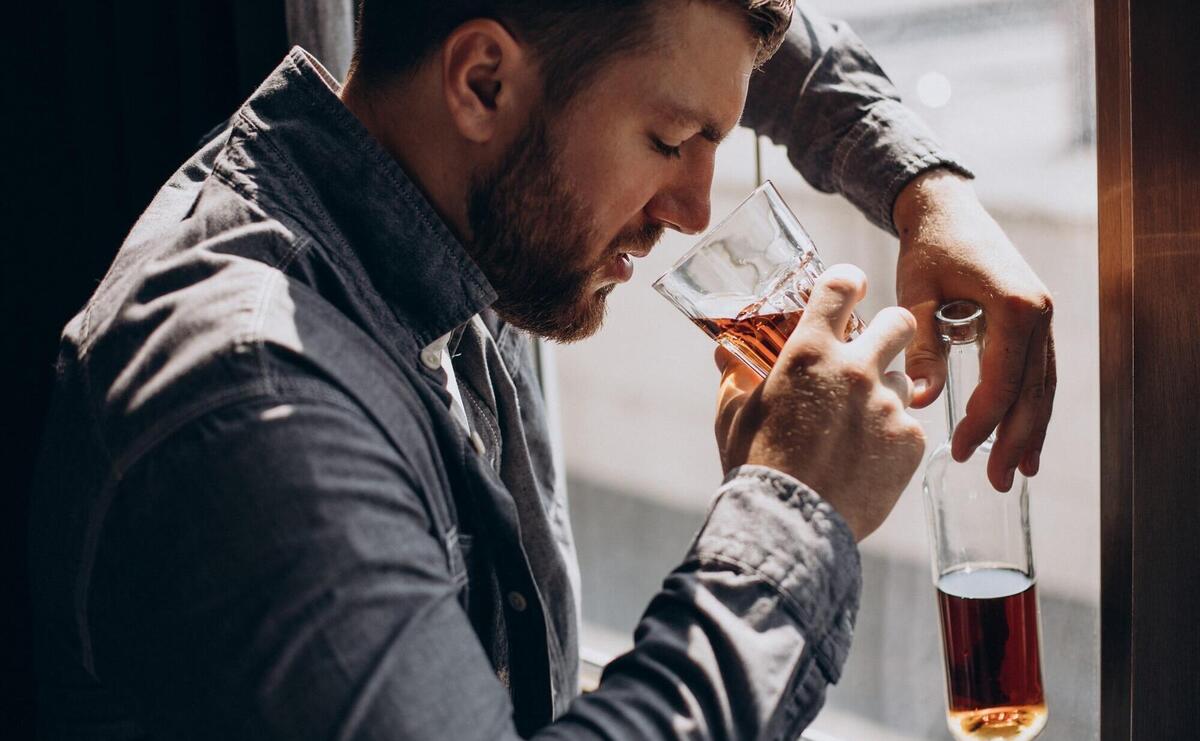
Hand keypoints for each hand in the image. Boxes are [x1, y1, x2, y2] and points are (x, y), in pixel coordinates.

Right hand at [713, 265, 925, 541]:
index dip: (848, 283)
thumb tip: (726, 354)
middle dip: (888, 331)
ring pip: (904, 380)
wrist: (788, 523)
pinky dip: (891, 439)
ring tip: (858, 425)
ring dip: (885, 394)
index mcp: (809, 351)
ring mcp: (887, 405)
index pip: (842, 284)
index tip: (848, 292)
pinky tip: (865, 459)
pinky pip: (909, 426)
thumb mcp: (733, 414)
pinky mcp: (910, 441)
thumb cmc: (754, 465)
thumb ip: (735, 376)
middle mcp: (855, 369)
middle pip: (899, 320)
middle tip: (872, 352)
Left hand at [892, 169, 1055, 491]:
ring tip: (1020, 471)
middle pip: (1032, 392)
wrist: (946, 208)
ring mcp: (1043, 317)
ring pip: (1042, 386)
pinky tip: (1025, 435)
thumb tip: (919, 402)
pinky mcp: (1035, 320)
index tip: (960, 453)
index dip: (982, 424)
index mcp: (1015, 308)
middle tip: (998, 482)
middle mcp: (1040, 314)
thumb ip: (921, 347)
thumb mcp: (915, 295)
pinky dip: (1032, 406)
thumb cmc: (927, 248)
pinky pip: (1038, 372)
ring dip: (1032, 430)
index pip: (1002, 382)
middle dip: (1016, 440)